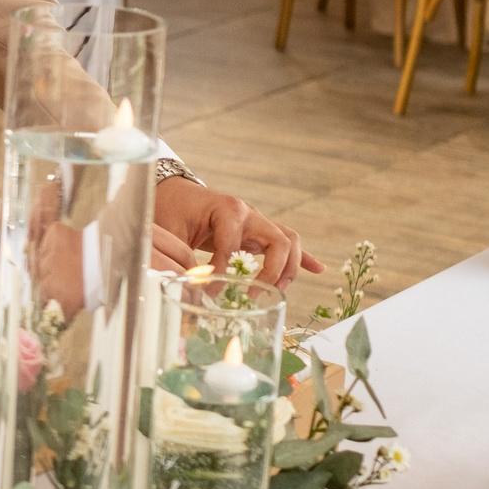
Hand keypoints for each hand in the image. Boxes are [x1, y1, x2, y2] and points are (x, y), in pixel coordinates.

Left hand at [150, 177, 321, 287]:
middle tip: (254, 295)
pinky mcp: (257, 231)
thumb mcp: (169, 231)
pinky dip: (301, 257)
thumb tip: (190, 288)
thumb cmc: (171, 210)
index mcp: (227, 209)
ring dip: (289, 268)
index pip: (235, 244)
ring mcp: (257, 222)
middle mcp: (248, 213)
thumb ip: (179, 257)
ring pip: (288, 241)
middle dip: (273, 271)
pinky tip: (318, 269)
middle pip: (279, 240)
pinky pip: (285, 243)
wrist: (174, 193)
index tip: (212, 291)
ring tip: (277, 292)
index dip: (224, 271)